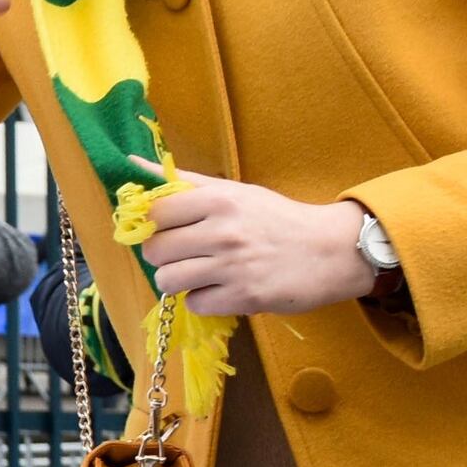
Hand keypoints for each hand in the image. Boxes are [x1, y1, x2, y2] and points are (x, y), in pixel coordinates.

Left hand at [143, 180, 378, 317]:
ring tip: (201, 274)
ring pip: (168, 281)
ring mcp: (233, 266)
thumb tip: (134, 162)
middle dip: (164, 256)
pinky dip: (203, 301)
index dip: (155, 224)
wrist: (332, 250)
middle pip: (155, 250)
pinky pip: (195, 305)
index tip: (169, 229)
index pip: (155, 212)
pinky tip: (222, 289)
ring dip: (179, 281)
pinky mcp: (244, 298)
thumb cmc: (278, 219)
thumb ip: (185, 181)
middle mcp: (223, 231)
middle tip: (185, 254)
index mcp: (219, 199)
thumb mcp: (236, 192)